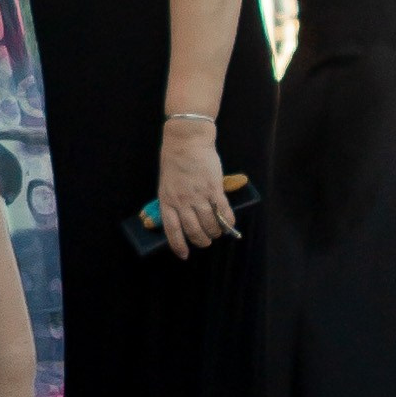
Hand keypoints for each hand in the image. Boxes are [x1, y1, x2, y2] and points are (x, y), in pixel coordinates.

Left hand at [156, 120, 237, 259]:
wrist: (187, 141)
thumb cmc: (175, 161)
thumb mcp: (166, 184)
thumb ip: (173, 201)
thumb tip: (181, 219)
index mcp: (167, 201)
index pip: (172, 230)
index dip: (178, 245)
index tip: (184, 255)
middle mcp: (182, 201)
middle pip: (193, 230)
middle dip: (201, 241)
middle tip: (206, 241)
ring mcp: (198, 195)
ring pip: (209, 224)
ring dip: (215, 232)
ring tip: (217, 233)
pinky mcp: (213, 188)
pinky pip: (222, 211)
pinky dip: (228, 221)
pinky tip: (230, 224)